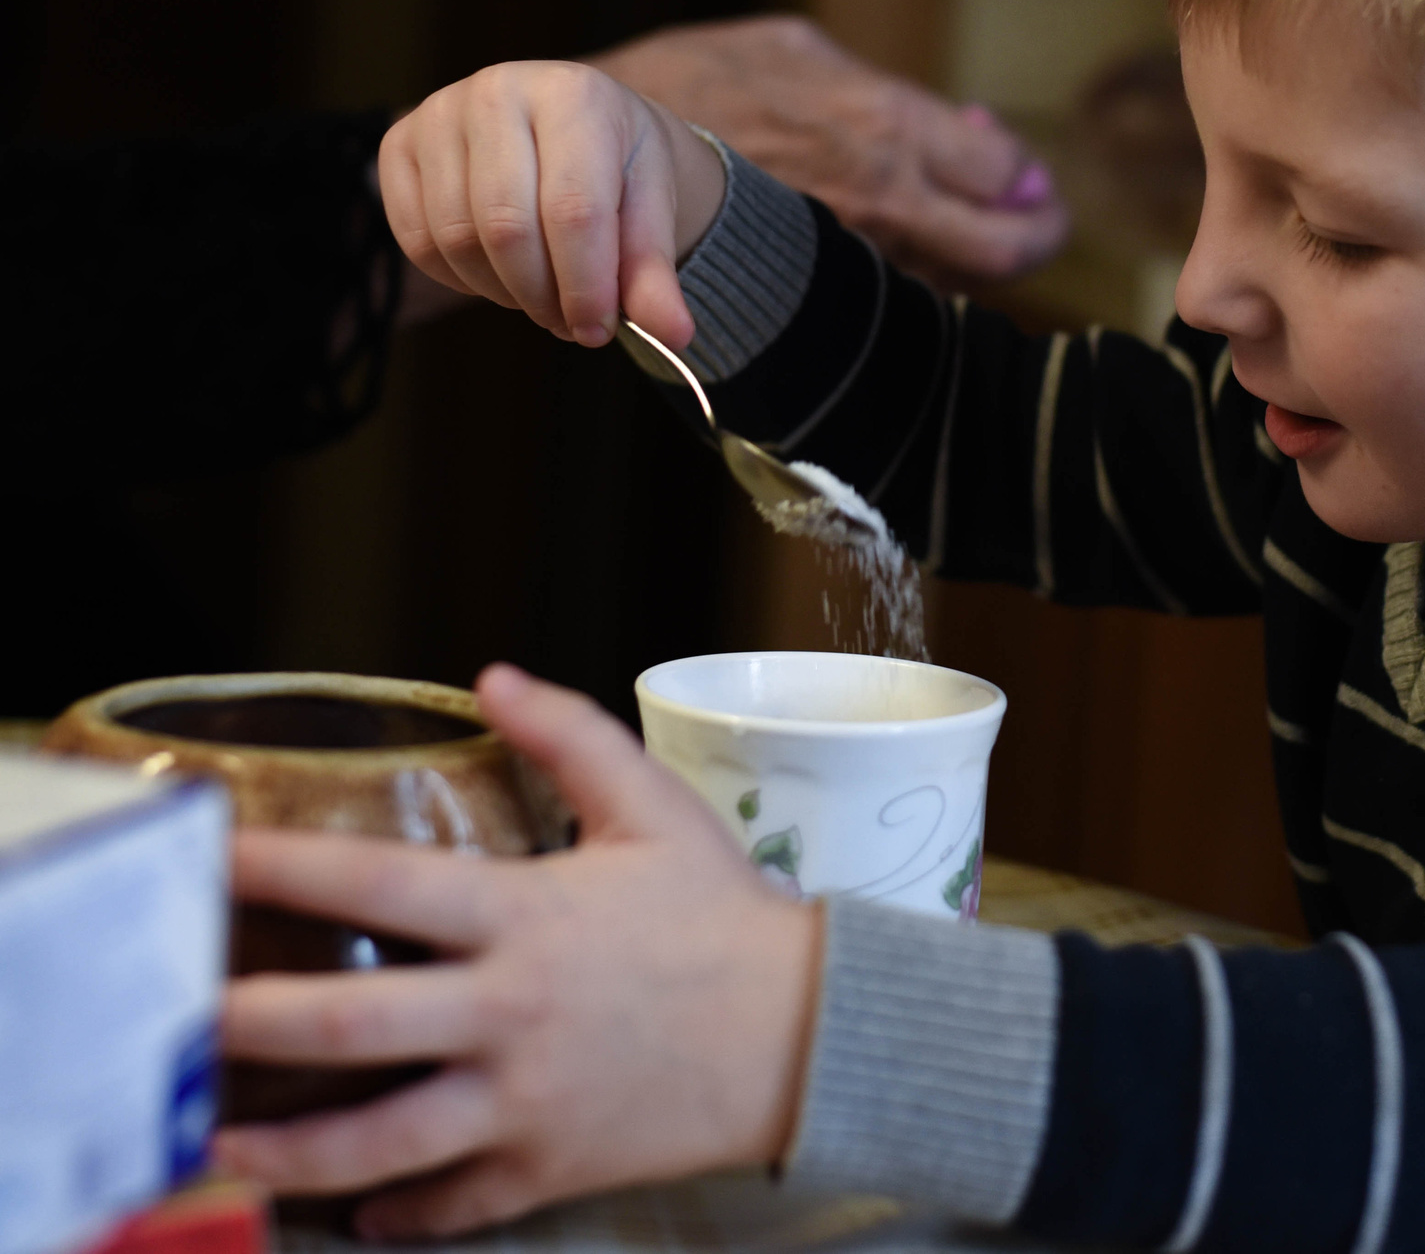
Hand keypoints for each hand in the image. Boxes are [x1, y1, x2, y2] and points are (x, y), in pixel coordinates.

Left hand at [214, 665, 822, 1239]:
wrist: (808, 1032)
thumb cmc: (726, 918)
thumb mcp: (657, 808)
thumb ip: (569, 737)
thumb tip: (492, 676)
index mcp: (527, 916)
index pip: (380, 882)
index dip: (283, 863)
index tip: (205, 855)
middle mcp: (510, 1013)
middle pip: (347, 1025)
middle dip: (243, 1024)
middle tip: (163, 1023)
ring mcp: (524, 1101)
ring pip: (377, 1139)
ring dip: (284, 1149)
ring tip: (215, 1145)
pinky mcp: (547, 1165)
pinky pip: (451, 1203)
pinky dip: (396, 1211)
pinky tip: (352, 1208)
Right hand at [377, 63, 726, 350]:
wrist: (579, 126)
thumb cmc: (618, 166)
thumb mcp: (652, 211)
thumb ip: (655, 274)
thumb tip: (675, 336)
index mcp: (573, 95)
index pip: (573, 210)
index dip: (585, 286)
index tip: (598, 331)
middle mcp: (498, 90)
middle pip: (508, 229)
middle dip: (543, 295)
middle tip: (571, 322)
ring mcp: (439, 112)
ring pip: (456, 239)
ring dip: (503, 292)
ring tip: (542, 294)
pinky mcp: (399, 142)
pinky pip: (417, 240)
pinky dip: (460, 278)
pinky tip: (498, 274)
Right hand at [589, 15, 1067, 289]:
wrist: (579, 147)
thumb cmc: (686, 86)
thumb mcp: (790, 52)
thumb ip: (881, 89)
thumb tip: (969, 127)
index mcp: (882, 125)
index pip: (1002, 176)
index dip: (1028, 188)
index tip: (1033, 190)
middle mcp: (878, 196)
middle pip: (1002, 249)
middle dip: (1031, 239)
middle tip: (1034, 226)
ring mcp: (847, 250)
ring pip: (945, 279)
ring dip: (963, 263)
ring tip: (959, 236)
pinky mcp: (811, 289)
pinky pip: (887, 298)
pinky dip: (906, 281)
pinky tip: (890, 260)